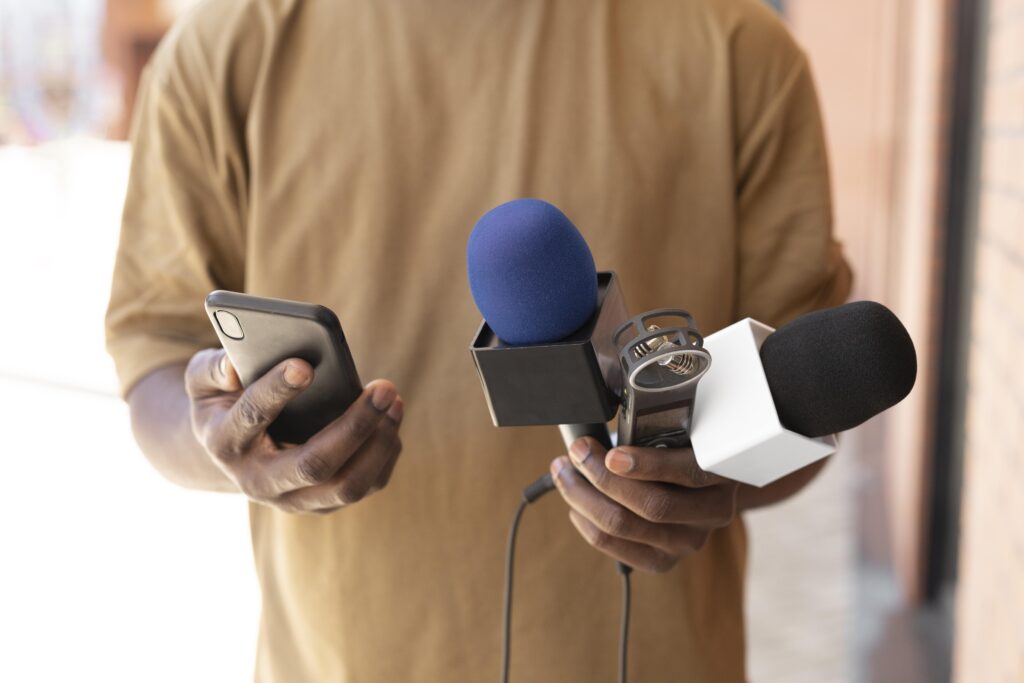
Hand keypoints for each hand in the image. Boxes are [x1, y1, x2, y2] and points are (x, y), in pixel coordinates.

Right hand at [184, 348, 402, 513]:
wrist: (231, 450)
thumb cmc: (223, 400)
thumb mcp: (203, 379)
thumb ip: (212, 368)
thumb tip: (235, 366)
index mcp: (225, 443)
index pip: (252, 418)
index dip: (277, 390)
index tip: (306, 364)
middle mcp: (257, 481)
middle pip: (314, 464)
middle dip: (355, 425)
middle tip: (383, 388)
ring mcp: (292, 499)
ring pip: (347, 486)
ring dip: (379, 443)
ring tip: (393, 400)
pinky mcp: (322, 503)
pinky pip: (365, 486)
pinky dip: (386, 453)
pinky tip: (392, 418)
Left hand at [551, 437, 738, 572]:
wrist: (703, 490)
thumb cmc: (682, 448)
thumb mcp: (683, 428)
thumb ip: (657, 419)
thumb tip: (604, 387)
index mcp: (724, 475)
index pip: (690, 473)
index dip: (649, 465)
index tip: (613, 454)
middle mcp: (711, 514)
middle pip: (652, 505)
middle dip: (602, 476)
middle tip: (577, 451)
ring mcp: (688, 542)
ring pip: (625, 526)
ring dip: (584, 496)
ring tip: (564, 471)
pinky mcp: (663, 561)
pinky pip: (614, 547)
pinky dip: (586, 522)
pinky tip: (574, 503)